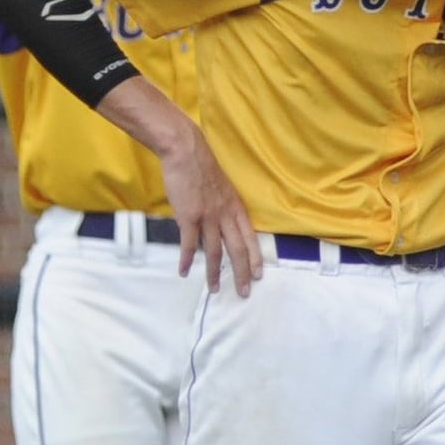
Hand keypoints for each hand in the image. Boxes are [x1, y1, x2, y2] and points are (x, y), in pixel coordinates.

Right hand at [156, 117, 261, 296]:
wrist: (186, 151)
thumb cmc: (201, 166)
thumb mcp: (221, 187)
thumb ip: (222, 206)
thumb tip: (217, 222)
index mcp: (236, 207)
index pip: (250, 237)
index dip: (255, 258)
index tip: (259, 275)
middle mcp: (226, 215)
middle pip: (238, 250)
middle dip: (242, 274)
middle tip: (244, 292)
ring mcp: (208, 217)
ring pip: (216, 252)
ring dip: (215, 273)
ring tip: (214, 289)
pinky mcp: (189, 217)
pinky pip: (190, 244)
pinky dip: (187, 260)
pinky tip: (184, 271)